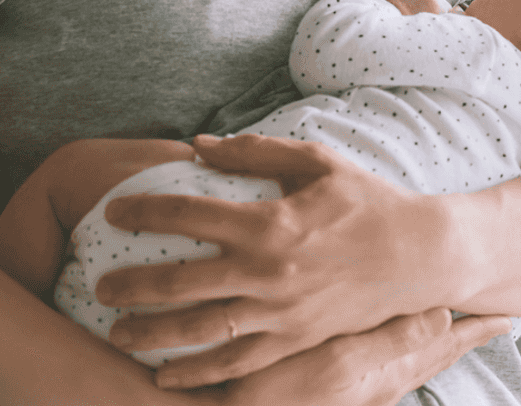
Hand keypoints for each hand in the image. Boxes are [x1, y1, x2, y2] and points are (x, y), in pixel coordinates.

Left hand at [95, 134, 472, 388]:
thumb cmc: (366, 202)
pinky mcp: (296, 341)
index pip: (188, 215)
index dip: (143, 212)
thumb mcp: (317, 162)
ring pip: (200, 331)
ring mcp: (281, 313)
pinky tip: (165, 375)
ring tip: (117, 333)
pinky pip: (237, 365)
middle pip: (180, 283)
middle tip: (100, 287)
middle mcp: (268, 271)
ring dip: (152, 335)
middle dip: (131, 286)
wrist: (420, 255)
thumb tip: (198, 145)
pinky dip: (197, 374)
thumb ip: (255, 151)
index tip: (114, 212)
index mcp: (269, 222)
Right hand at [222, 308, 511, 405]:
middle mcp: (381, 385)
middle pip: (437, 354)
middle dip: (467, 336)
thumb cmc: (278, 396)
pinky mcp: (338, 392)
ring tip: (461, 328)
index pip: (445, 344)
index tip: (509, 315)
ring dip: (439, 342)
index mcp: (387, 372)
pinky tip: (395, 347)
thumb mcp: (339, 364)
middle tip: (499, 320)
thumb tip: (443, 316)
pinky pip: (388, 367)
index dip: (476, 328)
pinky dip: (404, 351)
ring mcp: (360, 391)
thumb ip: (393, 340)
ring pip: (414, 361)